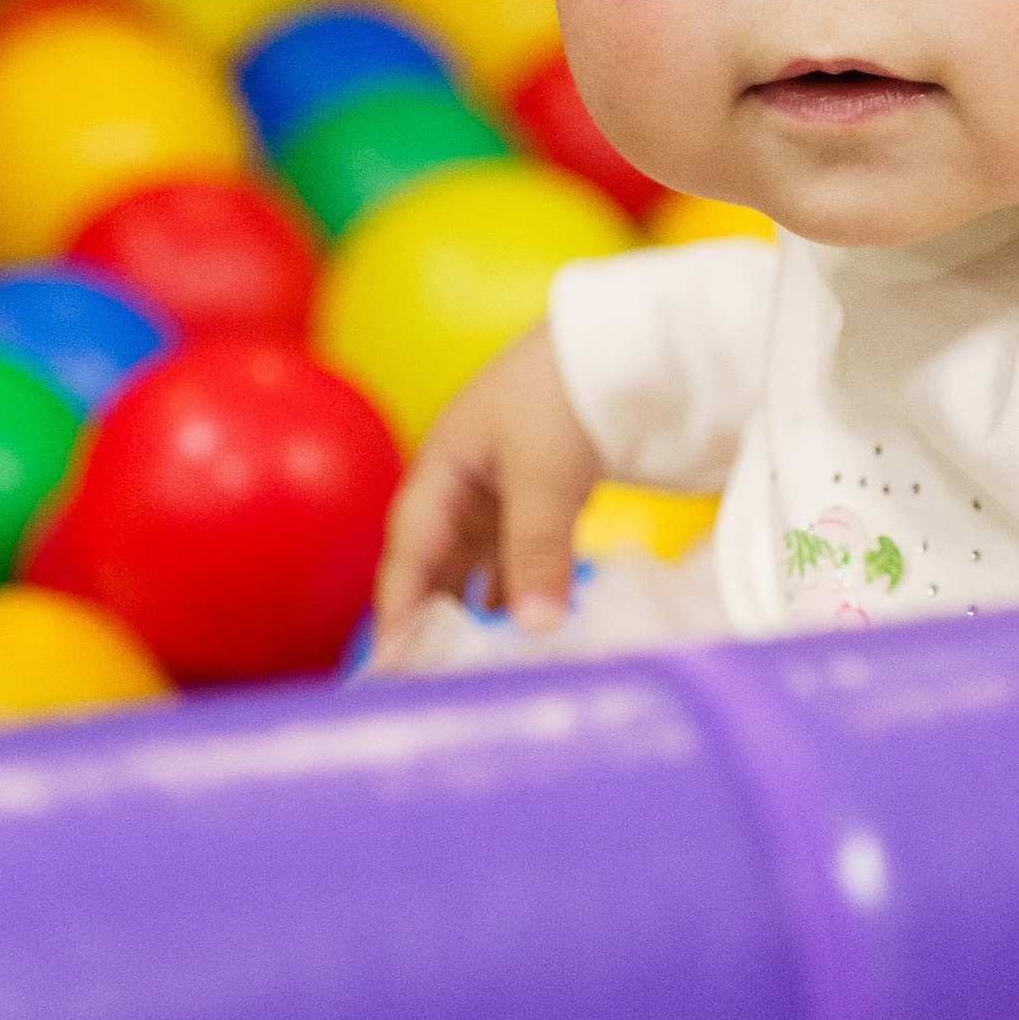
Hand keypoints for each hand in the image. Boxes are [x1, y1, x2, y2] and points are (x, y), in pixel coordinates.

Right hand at [372, 328, 601, 644]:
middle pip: (437, 561)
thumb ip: (538, 551)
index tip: (393, 666)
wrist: (625, 339)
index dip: (399, 609)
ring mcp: (502, 486)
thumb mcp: (546, 475)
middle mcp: (463, 480)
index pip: (409, 553)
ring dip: (477, 606)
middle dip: (432, 617)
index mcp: (443, 467)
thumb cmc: (568, 391)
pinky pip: (518, 552)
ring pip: (478, 560)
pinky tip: (527, 620)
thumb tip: (536, 626)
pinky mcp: (542, 492)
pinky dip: (520, 586)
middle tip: (431, 680)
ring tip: (476, 664)